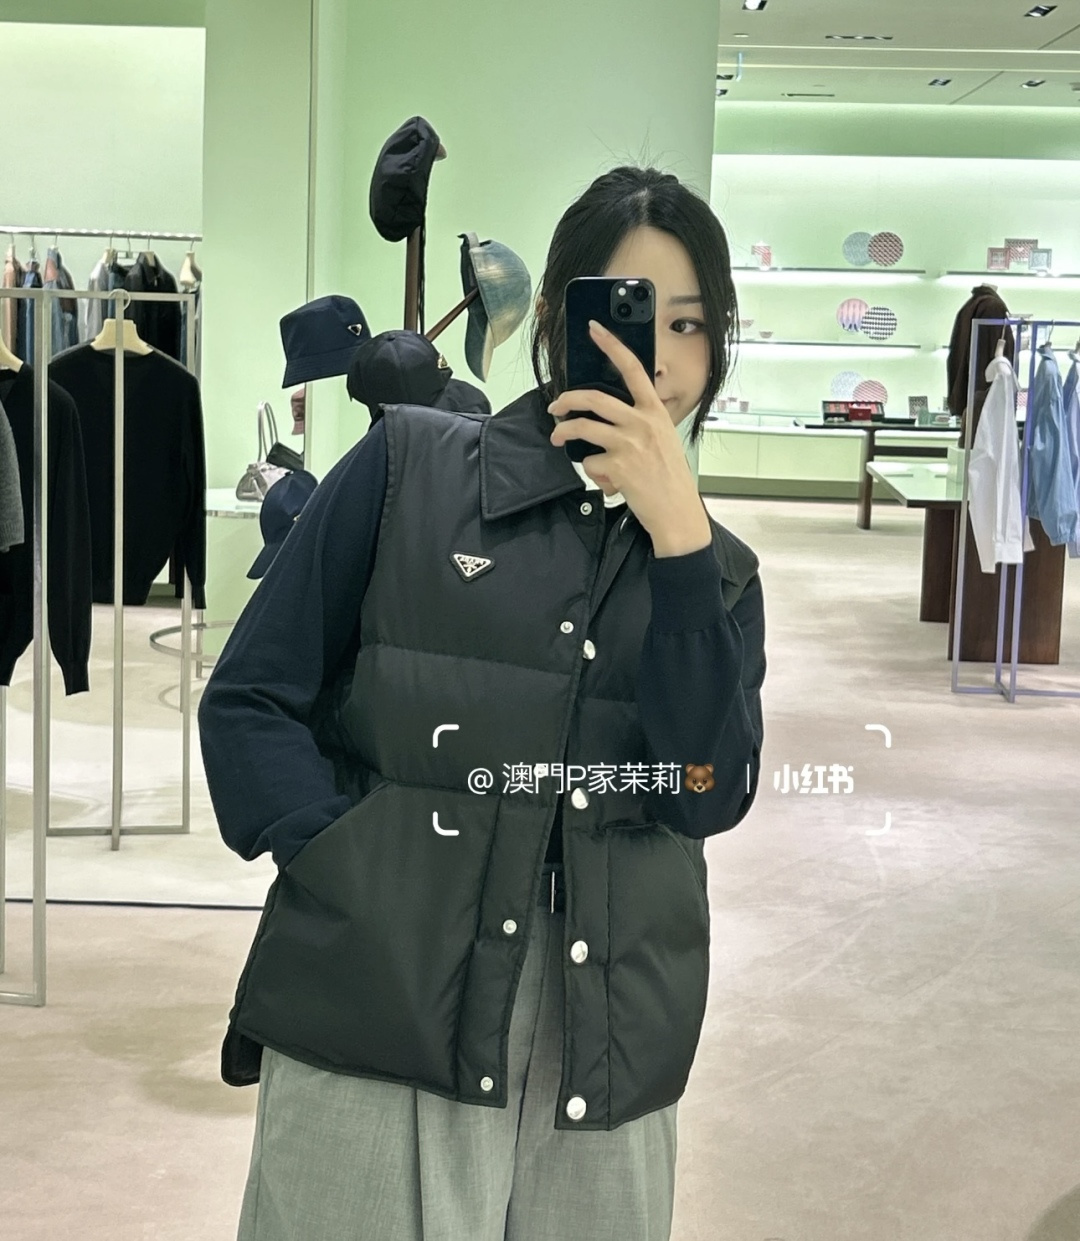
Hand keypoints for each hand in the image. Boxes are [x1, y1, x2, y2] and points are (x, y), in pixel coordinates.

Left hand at [547, 320, 711, 556]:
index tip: (595, 329)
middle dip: (567, 399)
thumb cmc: (670, 478)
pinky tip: (605, 479)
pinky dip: (592, 471)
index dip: (612, 345)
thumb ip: (641, 422)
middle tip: (556, 406)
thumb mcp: (663, 440)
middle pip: (593, 398)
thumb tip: (608, 417)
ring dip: (564, 432)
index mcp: (655, 412)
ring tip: (559, 437)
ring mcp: (629, 444)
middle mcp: (642, 423)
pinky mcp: (617, 466)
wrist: (677, 512)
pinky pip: (589, 462)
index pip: (633, 369)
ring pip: (582, 428)